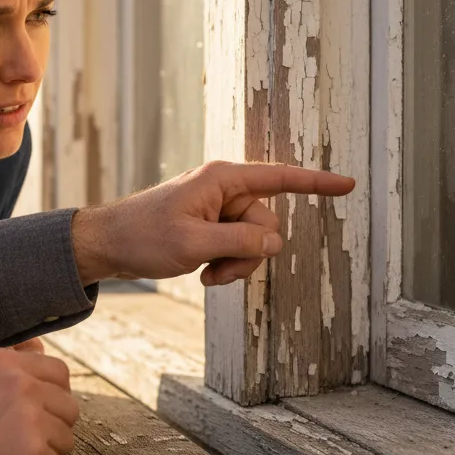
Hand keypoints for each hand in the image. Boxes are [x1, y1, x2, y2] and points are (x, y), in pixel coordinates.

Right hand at [0, 347, 76, 454]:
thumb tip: (33, 364)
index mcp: (3, 362)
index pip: (58, 372)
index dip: (53, 397)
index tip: (41, 415)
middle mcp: (21, 384)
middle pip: (68, 407)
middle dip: (53, 428)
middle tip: (25, 446)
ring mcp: (30, 418)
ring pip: (64, 439)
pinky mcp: (32, 453)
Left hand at [71, 161, 354, 286]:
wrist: (106, 245)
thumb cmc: (142, 236)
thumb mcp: (194, 243)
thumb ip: (240, 241)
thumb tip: (275, 240)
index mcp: (222, 179)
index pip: (280, 179)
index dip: (316, 184)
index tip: (348, 184)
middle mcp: (224, 189)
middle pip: (266, 222)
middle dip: (250, 252)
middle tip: (216, 270)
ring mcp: (217, 208)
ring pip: (253, 240)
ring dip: (235, 264)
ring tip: (206, 275)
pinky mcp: (211, 226)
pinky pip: (236, 247)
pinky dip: (225, 265)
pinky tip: (203, 273)